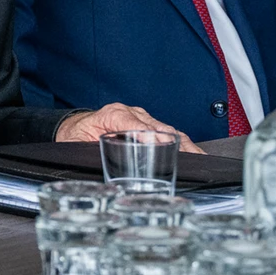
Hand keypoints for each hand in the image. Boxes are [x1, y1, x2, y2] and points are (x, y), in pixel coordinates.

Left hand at [55, 102, 202, 153]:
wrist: (77, 125)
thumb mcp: (76, 142)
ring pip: (166, 129)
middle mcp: (129, 113)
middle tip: (188, 155)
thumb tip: (102, 161)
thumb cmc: (77, 134)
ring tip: (198, 157)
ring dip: (183, 143)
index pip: (132, 122)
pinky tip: (193, 153)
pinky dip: (181, 143)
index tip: (159, 143)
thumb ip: (89, 149)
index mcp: (111, 114)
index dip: (147, 133)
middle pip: (156, 126)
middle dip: (173, 140)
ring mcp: (140, 117)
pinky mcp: (147, 123)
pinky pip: (167, 132)